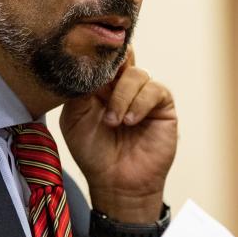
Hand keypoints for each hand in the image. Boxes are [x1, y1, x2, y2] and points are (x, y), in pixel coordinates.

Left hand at [59, 48, 176, 225]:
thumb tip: (84, 64)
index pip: (103, 58)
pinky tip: (130, 121)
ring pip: (137, 74)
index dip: (98, 54)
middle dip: (114, 63)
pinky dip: (140, 103)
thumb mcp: (74, 120)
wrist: (117, 182)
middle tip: (105, 79)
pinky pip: (154, 90)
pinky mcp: (162, 105)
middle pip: (124, 56)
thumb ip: (78, 91)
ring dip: (122, 97)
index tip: (89, 55)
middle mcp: (123, 85)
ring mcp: (143, 94)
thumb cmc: (93, 153)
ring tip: (114, 121)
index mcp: (100, 85)